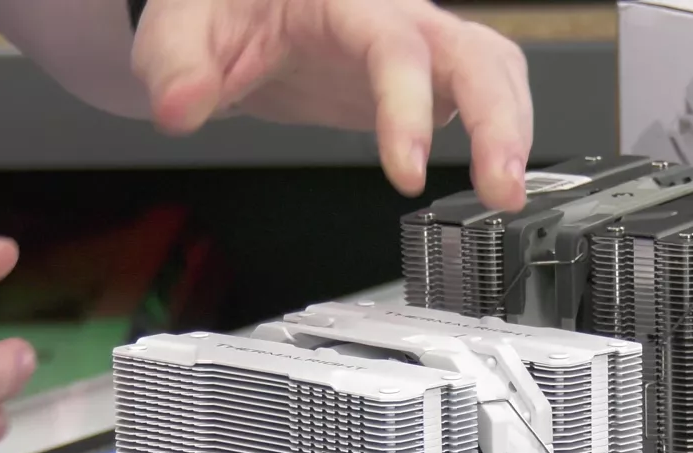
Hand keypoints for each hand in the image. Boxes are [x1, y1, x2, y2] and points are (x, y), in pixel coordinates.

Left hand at [131, 0, 533, 209]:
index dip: (408, 110)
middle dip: (499, 120)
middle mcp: (396, 16)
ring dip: (514, 129)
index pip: (395, 48)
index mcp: (345, 1)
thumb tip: (180, 108)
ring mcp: (418, 46)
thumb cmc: (222, 9)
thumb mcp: (181, 28)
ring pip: (494, 70)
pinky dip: (504, 130)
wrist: (242, 11)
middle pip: (476, 54)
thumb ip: (178, 67)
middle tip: (502, 188)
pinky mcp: (426, 77)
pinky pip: (485, 92)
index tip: (406, 172)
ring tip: (508, 193)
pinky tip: (497, 176)